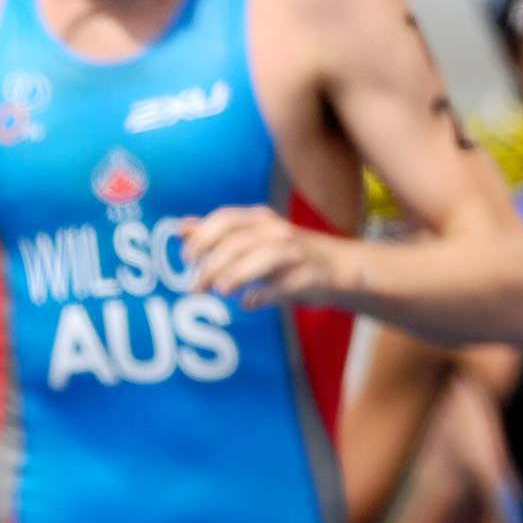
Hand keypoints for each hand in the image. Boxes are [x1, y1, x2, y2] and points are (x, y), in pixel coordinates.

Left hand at [178, 205, 347, 309]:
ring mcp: (294, 253)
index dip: (201, 237)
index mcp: (260, 219)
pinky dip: (263, 295)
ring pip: (260, 258)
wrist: (342, 266)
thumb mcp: (253, 237)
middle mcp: (276, 231)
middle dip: (211, 264)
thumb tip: (180, 227)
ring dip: (235, 275)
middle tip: (194, 288)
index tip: (185, 259)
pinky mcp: (308, 276)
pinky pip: (281, 286)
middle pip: (237, 241)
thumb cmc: (289, 253)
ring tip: (220, 291)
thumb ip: (217, 233)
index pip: (224, 219)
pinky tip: (249, 303)